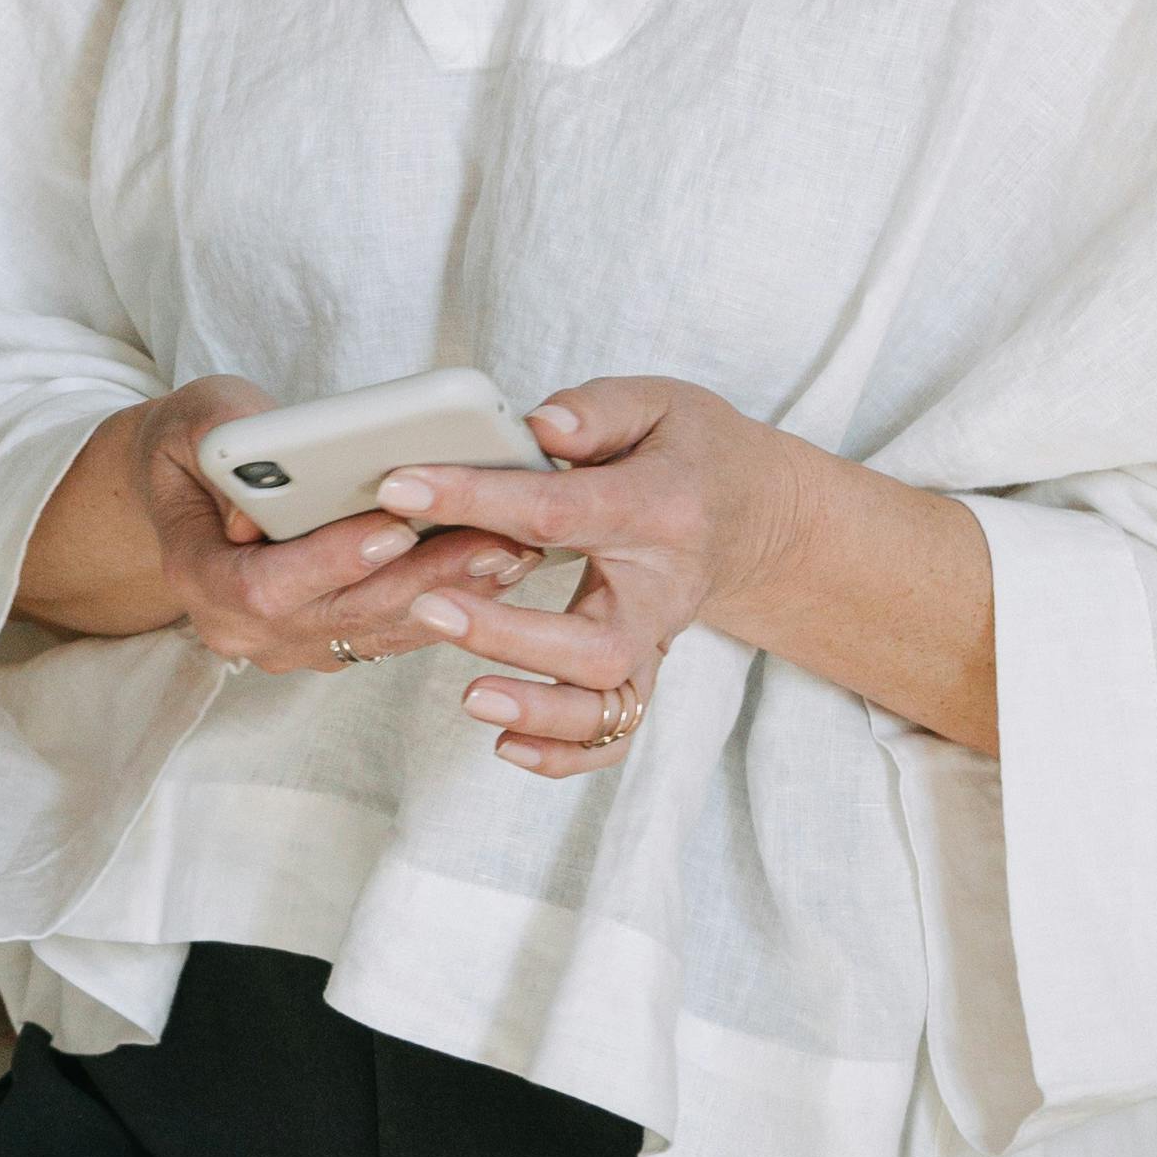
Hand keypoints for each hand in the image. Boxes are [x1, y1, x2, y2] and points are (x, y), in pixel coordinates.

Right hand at [13, 380, 517, 678]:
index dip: (331, 562)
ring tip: (515, 548)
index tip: (396, 527)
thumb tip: (265, 481)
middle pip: (343, 616)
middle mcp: (244, 631)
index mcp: (198, 578)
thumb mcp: (196, 420)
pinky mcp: (337, 641)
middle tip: (492, 537)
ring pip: (382, 630)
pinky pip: (399, 630)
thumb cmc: (194, 446)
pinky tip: (503, 563)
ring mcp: (293, 644)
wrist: (188, 490)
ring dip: (454, 594)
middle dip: (424, 579)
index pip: (264, 588)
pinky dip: (453, 600)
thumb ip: (225, 441)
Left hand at [376, 376, 992, 774]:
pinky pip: (615, 733)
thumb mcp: (657, 403)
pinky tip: (506, 745)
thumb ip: (596, 411)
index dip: (477, 499)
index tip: (402, 488)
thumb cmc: (691, 451)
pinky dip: (565, 753)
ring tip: (470, 697)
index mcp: (662, 510)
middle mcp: (664, 589)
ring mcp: (657, 641)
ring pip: (607, 700)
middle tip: (427, 608)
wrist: (754, 514)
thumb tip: (539, 427)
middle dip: (508, 633)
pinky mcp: (645, 671)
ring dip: (538, 708)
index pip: (562, 512)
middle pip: (593, 638)